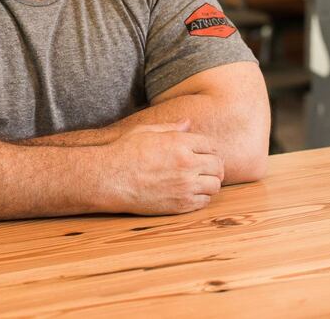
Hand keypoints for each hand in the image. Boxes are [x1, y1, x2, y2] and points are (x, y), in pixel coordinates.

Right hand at [99, 118, 223, 215]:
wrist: (111, 179)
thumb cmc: (125, 151)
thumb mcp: (147, 131)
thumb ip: (171, 127)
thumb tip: (188, 123)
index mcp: (180, 143)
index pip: (211, 145)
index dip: (208, 148)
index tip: (203, 151)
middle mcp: (187, 165)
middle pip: (217, 165)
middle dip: (214, 165)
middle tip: (206, 166)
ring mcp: (185, 186)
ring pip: (215, 185)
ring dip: (210, 181)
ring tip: (199, 180)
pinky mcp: (180, 205)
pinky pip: (204, 202)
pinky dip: (202, 197)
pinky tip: (191, 192)